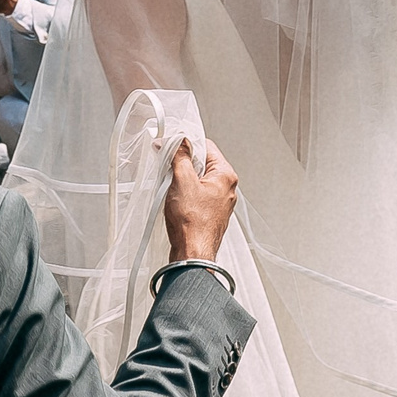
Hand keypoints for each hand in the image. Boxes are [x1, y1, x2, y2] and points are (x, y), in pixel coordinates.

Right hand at [162, 137, 237, 263]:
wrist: (192, 254)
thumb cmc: (192, 224)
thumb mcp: (182, 181)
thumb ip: (180, 156)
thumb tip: (178, 141)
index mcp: (225, 176)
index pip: (206, 146)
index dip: (186, 143)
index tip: (171, 145)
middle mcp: (226, 188)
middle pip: (202, 162)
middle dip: (183, 162)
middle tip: (169, 166)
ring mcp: (219, 201)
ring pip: (198, 178)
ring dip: (182, 178)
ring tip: (172, 187)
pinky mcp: (209, 212)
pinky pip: (196, 193)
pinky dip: (184, 192)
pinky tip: (175, 199)